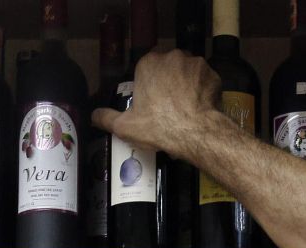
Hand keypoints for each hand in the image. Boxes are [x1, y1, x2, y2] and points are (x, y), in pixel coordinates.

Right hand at [91, 49, 222, 160]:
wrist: (195, 132)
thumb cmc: (157, 126)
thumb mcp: (125, 126)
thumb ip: (106, 118)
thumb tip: (92, 116)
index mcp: (148, 63)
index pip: (146, 69)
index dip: (149, 86)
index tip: (152, 103)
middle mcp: (171, 56)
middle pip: (168, 68)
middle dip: (168, 83)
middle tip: (169, 106)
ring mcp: (194, 62)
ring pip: (187, 72)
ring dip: (187, 85)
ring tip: (186, 108)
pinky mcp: (212, 73)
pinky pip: (205, 80)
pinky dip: (203, 91)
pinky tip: (200, 107)